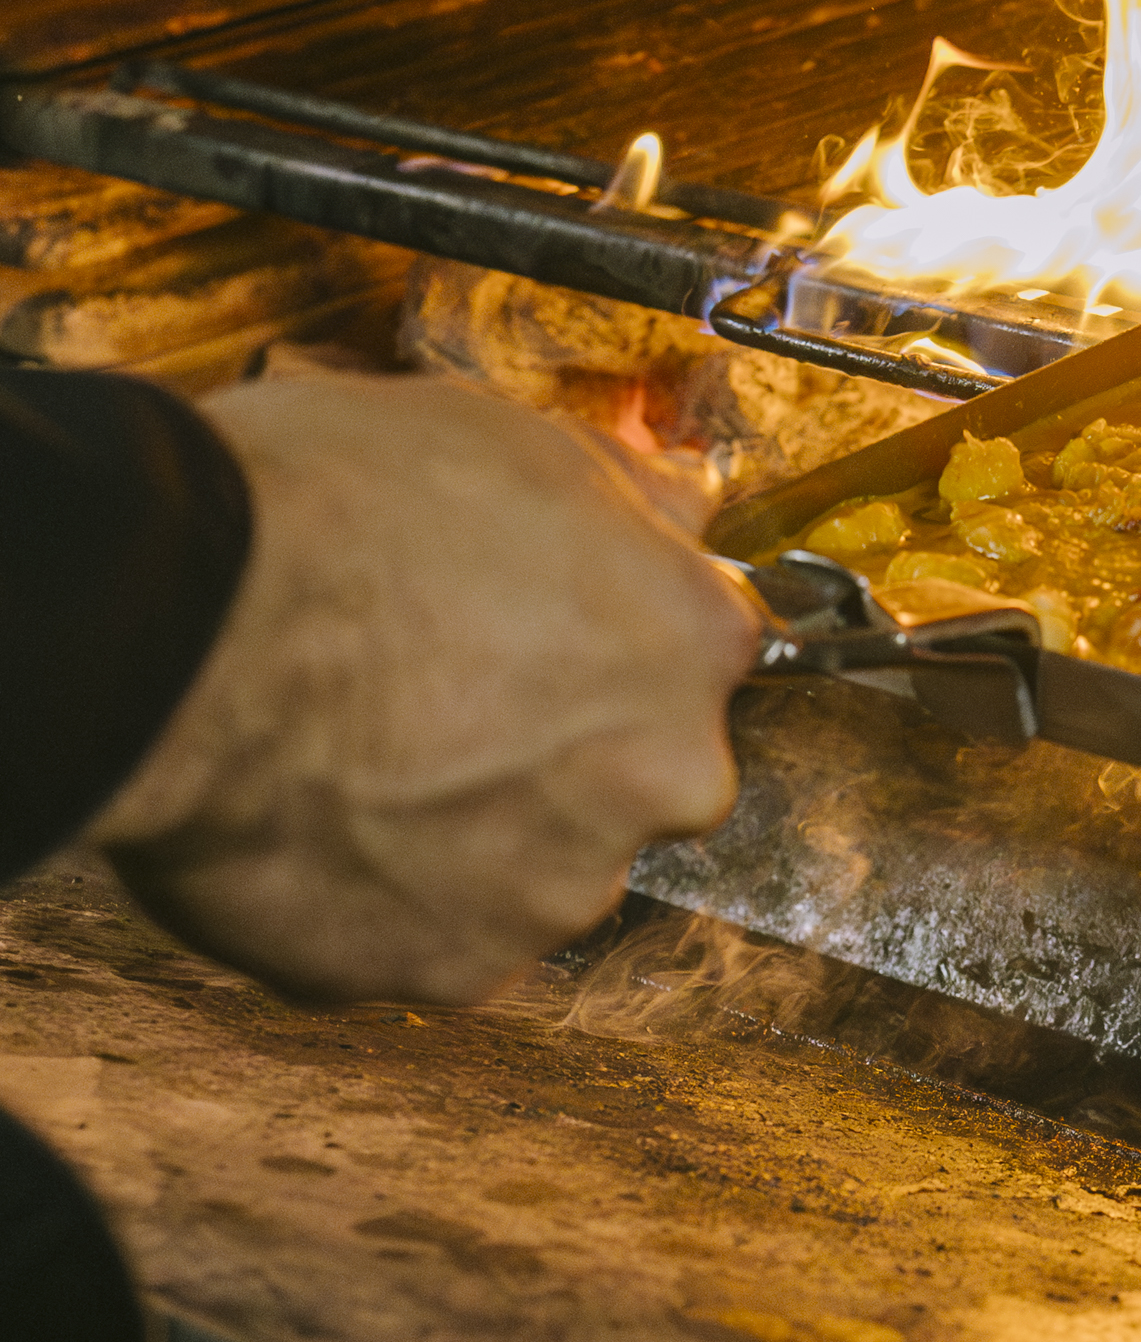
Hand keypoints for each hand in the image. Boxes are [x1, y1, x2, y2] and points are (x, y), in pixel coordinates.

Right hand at [86, 374, 758, 1003]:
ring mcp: (563, 884)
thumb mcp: (512, 437)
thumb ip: (625, 492)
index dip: (608, 636)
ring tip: (356, 761)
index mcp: (696, 638)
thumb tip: (684, 500)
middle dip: (556, 749)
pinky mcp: (456, 968)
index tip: (535, 628)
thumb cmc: (332, 510)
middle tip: (432, 699)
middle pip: (635, 773)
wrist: (176, 632)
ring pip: (539, 865)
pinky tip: (313, 829)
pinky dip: (386, 900)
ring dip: (475, 830)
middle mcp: (668, 776)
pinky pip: (434, 937)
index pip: (697, 651)